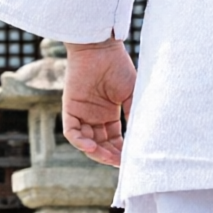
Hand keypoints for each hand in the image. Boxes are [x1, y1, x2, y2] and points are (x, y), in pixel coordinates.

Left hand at [61, 38, 134, 166]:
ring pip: (86, 142)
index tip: (131, 160)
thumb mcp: (131, 94)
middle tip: (121, 163)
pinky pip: (71, 131)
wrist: (101, 49)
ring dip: (96, 152)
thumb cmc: (118, 67)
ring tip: (109, 158)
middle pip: (100, 145)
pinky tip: (92, 147)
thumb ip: (134, 114)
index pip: (113, 140)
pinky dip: (80, 141)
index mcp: (108, 115)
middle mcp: (94, 117)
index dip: (121, 151)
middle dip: (110, 155)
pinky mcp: (70, 109)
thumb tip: (142, 137)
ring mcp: (81, 114)